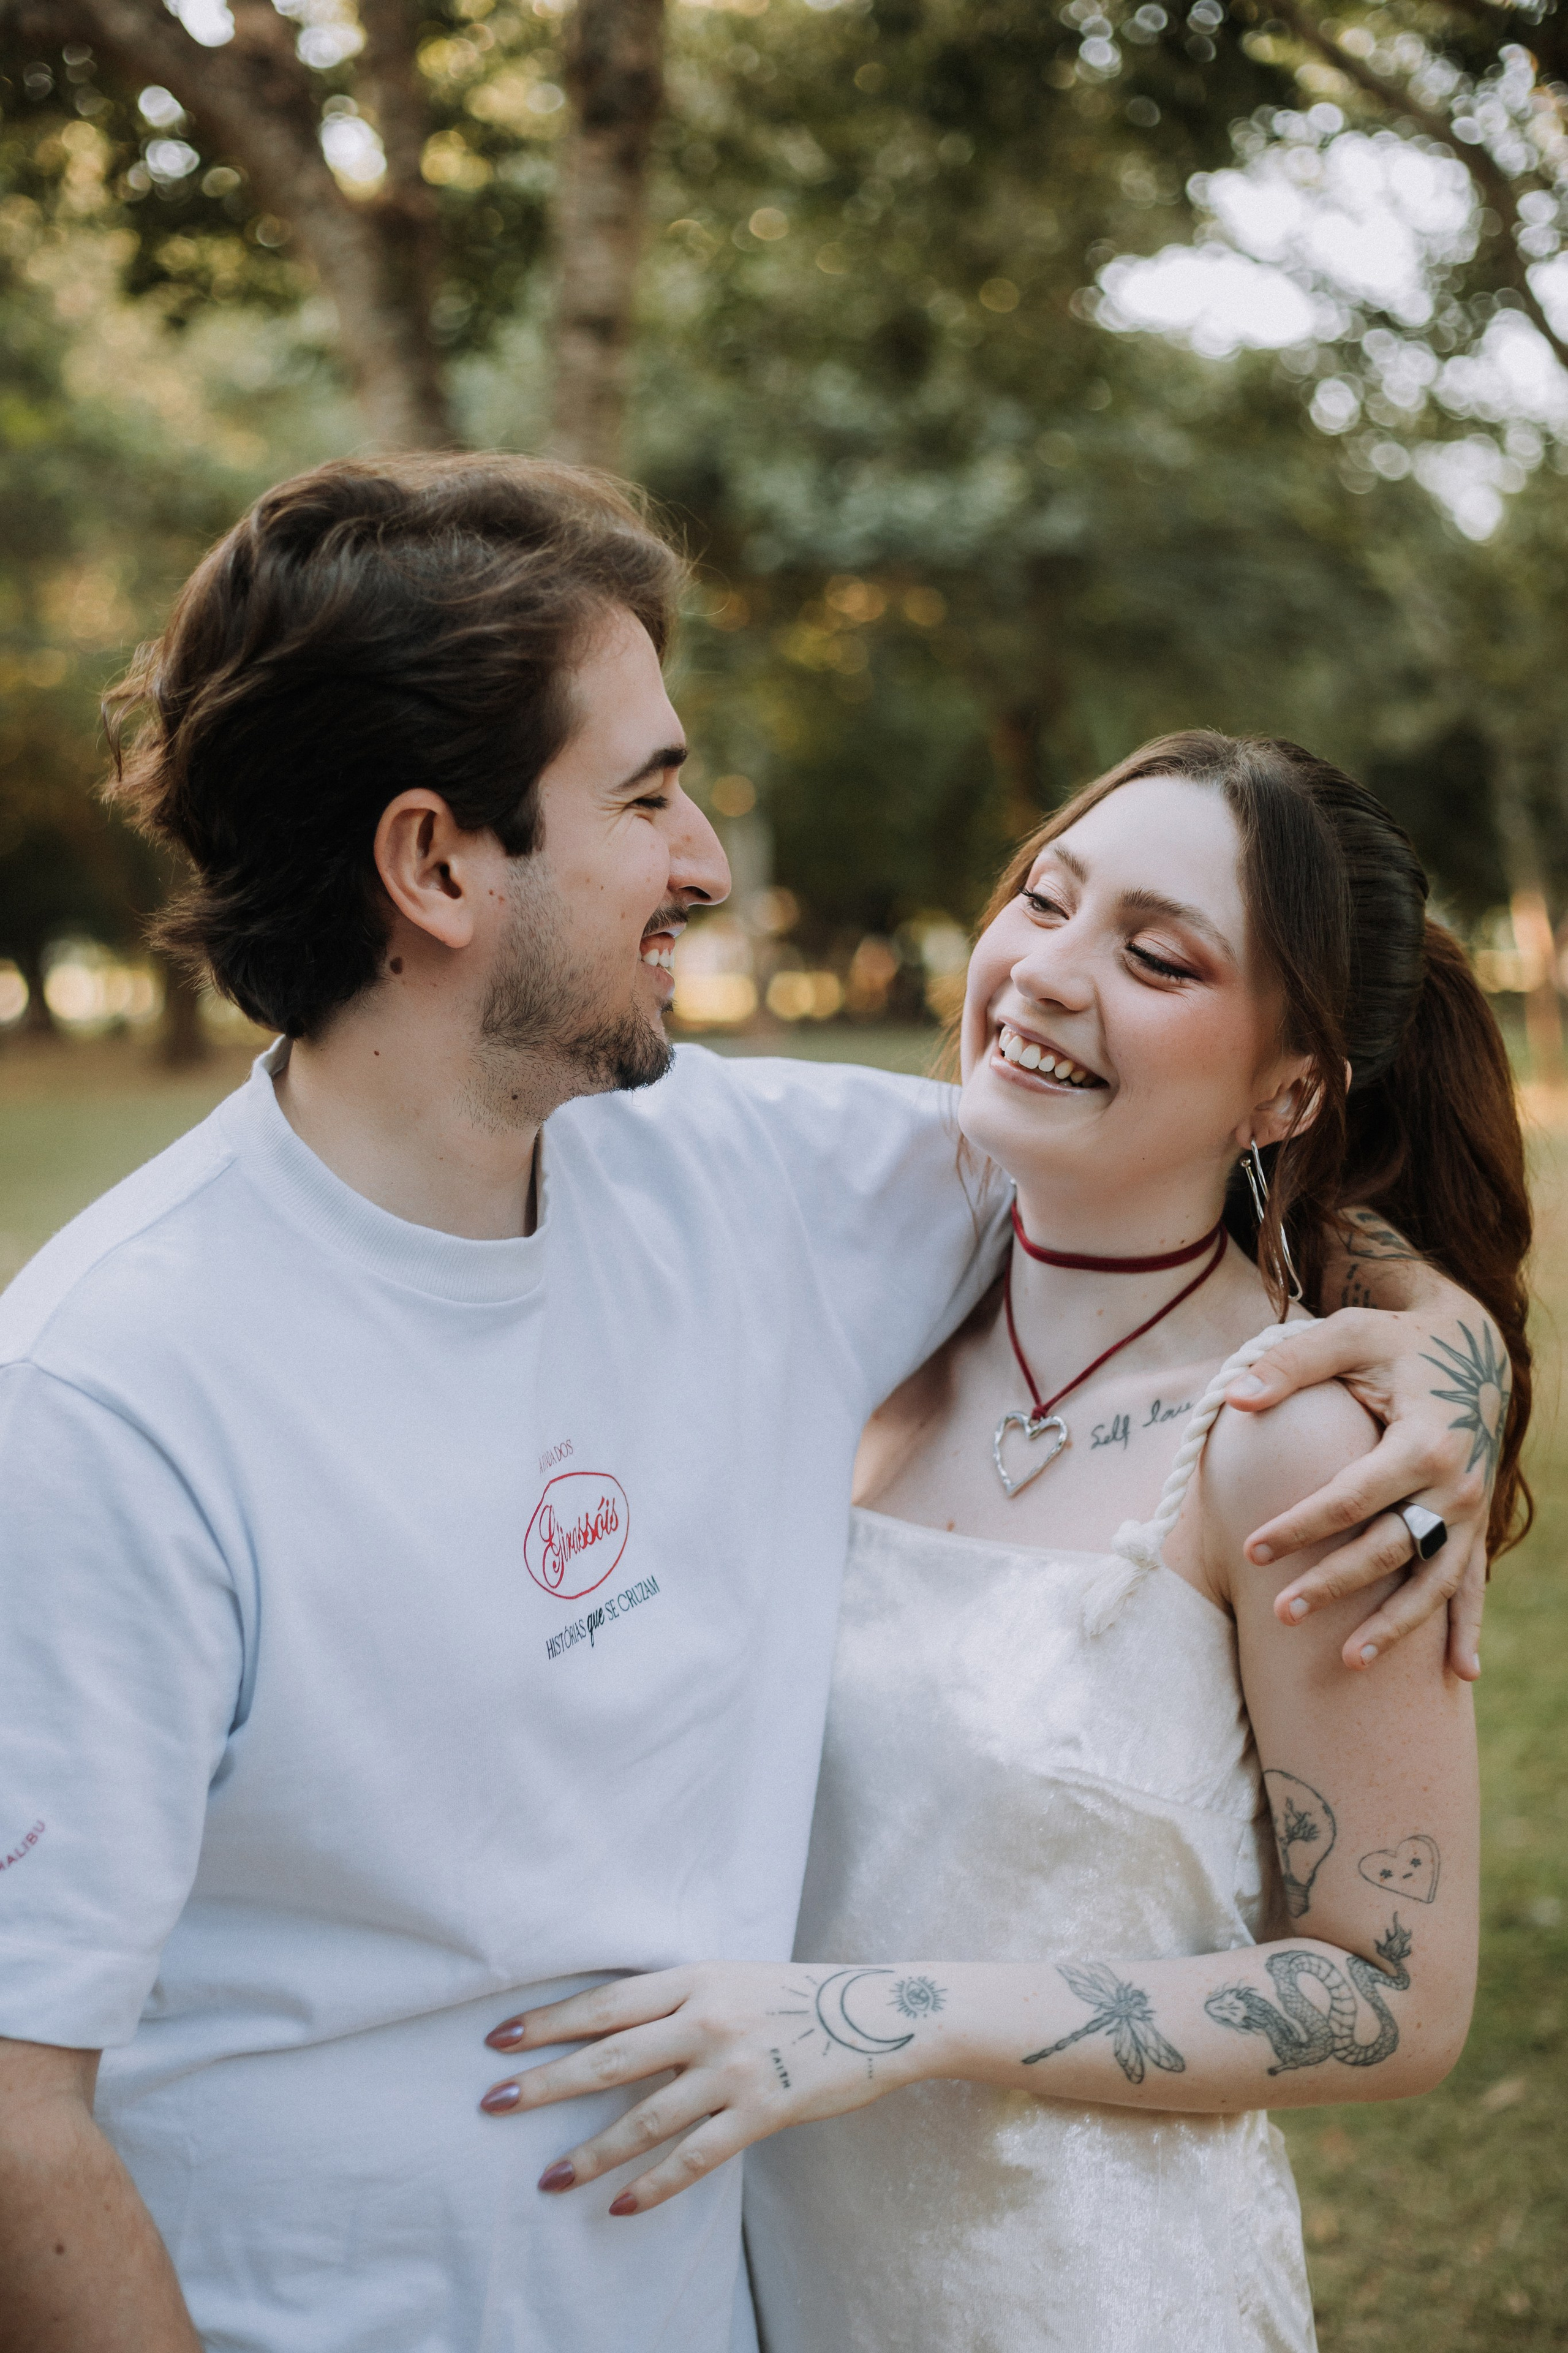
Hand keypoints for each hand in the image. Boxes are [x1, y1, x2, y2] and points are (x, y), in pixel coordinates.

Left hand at [476, 1963, 943, 2214]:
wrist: (880, 2013)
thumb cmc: (794, 1996)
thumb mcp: (729, 1979)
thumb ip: (675, 2002)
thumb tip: (608, 2031)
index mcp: (694, 1977)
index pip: (604, 2003)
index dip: (548, 2022)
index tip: (498, 2041)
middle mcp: (706, 2019)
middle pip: (608, 2056)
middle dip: (544, 2083)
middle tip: (491, 2104)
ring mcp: (734, 2067)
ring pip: (644, 2118)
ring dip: (590, 2153)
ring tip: (549, 2178)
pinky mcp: (762, 2110)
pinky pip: (695, 2157)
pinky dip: (654, 2185)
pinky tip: (620, 2207)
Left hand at [1225, 1306, 1498, 1679]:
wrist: (1472, 1346)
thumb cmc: (1397, 1344)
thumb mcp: (1347, 1336)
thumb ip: (1292, 1363)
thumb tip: (1236, 1398)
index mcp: (1425, 1442)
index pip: (1353, 1498)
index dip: (1301, 1526)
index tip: (1251, 1550)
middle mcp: (1457, 1486)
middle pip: (1391, 1549)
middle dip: (1335, 1585)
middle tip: (1280, 1613)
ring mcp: (1472, 1512)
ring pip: (1435, 1583)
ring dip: (1395, 1626)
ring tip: (1349, 1661)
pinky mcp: (1476, 1524)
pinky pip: (1474, 1584)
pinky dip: (1467, 1629)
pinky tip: (1458, 1675)